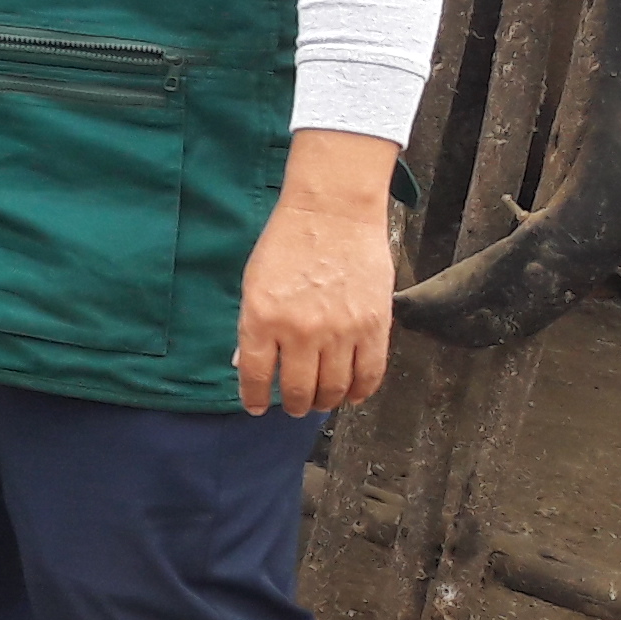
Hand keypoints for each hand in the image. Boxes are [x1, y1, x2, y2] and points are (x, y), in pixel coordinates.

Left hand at [237, 129, 399, 413]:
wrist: (332, 213)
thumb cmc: (287, 243)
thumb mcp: (254, 283)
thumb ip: (251, 326)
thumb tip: (245, 363)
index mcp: (261, 318)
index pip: (255, 374)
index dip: (254, 397)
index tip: (255, 406)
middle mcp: (300, 331)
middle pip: (298, 390)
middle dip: (293, 404)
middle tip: (293, 405)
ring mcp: (340, 331)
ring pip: (334, 389)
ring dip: (325, 401)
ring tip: (320, 400)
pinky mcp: (374, 326)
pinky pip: (369, 374)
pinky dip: (360, 391)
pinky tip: (352, 394)